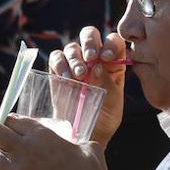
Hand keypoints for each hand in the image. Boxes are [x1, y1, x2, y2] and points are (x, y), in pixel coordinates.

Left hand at [0, 115, 113, 169]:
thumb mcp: (89, 148)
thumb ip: (79, 141)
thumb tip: (78, 144)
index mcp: (40, 135)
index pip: (11, 119)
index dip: (13, 122)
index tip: (18, 127)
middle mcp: (24, 150)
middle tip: (4, 139)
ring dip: (0, 157)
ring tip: (10, 161)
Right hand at [48, 28, 127, 146]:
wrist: (84, 134)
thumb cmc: (103, 119)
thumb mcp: (113, 103)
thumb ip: (107, 84)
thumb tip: (97, 67)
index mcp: (112, 62)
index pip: (113, 41)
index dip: (111, 44)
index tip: (107, 57)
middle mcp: (93, 58)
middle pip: (90, 35)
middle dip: (90, 42)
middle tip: (90, 57)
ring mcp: (74, 63)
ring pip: (72, 46)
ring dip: (75, 58)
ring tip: (79, 75)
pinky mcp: (57, 71)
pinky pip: (56, 58)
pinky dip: (60, 64)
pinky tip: (66, 78)